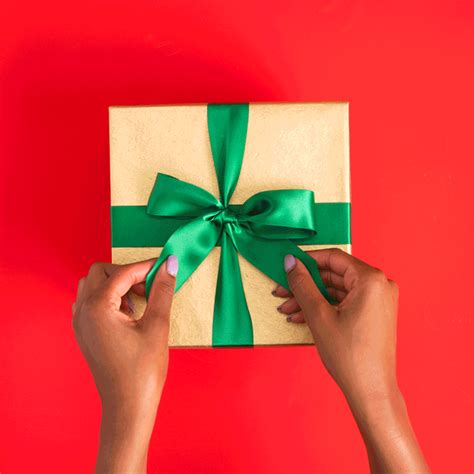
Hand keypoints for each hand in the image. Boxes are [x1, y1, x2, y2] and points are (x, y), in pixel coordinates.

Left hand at [72, 256, 177, 473]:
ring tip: (138, 302)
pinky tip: (128, 314)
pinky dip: (109, 299)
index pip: (122, 273)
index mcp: (98, 308)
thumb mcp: (157, 325)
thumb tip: (170, 264)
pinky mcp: (84, 333)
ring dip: (116, 285)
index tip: (165, 267)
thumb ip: (162, 290)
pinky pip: (91, 302)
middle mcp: (82, 312)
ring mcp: (80, 323)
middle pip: (101, 273)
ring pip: (93, 286)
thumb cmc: (143, 370)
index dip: (146, 267)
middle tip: (149, 288)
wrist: (128, 407)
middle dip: (127, 274)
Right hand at [274, 249, 428, 472]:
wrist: (370, 391)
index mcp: (370, 279)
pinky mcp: (374, 314)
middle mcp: (379, 285)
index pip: (333, 258)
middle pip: (334, 275)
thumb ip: (302, 284)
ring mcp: (378, 300)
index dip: (306, 260)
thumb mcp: (318, 315)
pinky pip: (345, 302)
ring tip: (287, 308)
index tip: (287, 265)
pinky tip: (301, 317)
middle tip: (282, 290)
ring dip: (311, 298)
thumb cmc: (350, 355)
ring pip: (337, 290)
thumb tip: (290, 261)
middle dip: (305, 284)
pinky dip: (324, 308)